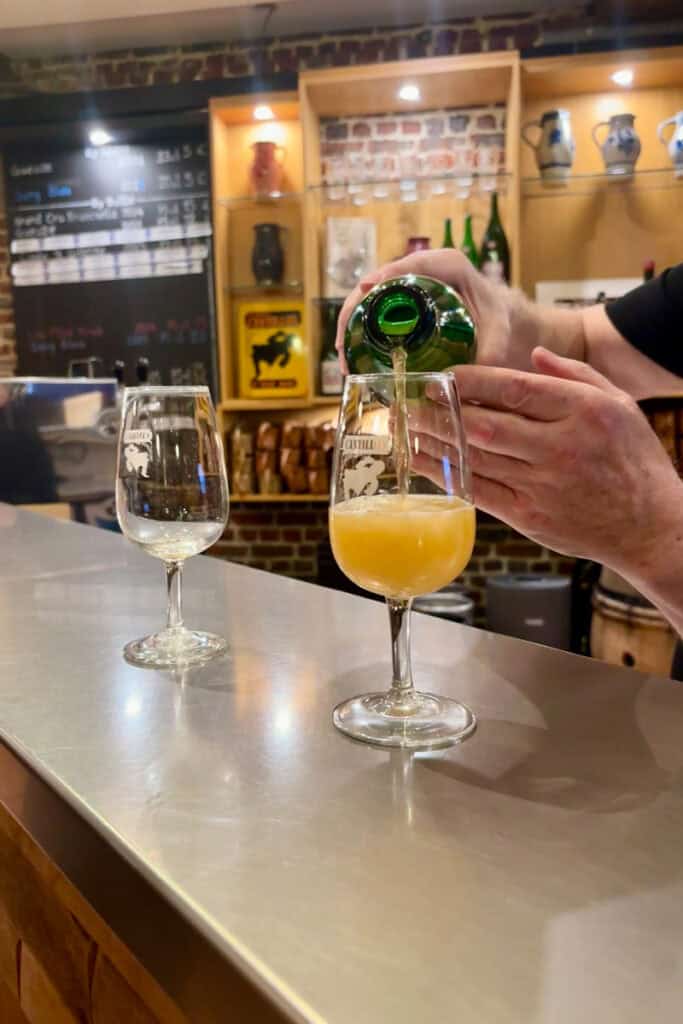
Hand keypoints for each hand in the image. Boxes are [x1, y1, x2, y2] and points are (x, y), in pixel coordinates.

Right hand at [335, 249, 514, 373]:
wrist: (494, 316)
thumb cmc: (496, 317)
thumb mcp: (498, 331)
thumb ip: (491, 350)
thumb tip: (466, 379)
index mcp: (448, 264)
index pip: (413, 264)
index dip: (387, 274)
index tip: (367, 288)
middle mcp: (421, 270)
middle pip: (378, 281)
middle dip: (355, 309)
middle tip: (343, 344)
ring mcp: (405, 285)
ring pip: (368, 298)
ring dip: (350, 325)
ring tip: (343, 358)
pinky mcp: (397, 301)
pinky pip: (371, 312)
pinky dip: (357, 331)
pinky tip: (351, 357)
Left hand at [412, 347, 682, 576]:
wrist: (649, 526)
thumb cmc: (634, 461)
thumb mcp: (619, 404)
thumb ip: (575, 375)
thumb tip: (533, 354)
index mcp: (582, 411)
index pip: (513, 388)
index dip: (471, 381)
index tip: (443, 376)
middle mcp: (560, 446)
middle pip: (485, 423)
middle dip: (442, 411)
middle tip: (413, 400)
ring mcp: (542, 484)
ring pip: (476, 457)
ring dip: (436, 440)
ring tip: (408, 426)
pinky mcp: (529, 516)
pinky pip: (478, 491)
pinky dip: (446, 475)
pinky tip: (423, 461)